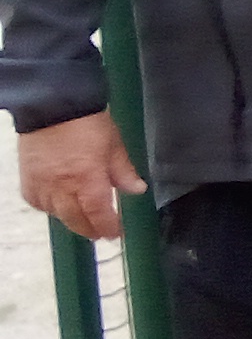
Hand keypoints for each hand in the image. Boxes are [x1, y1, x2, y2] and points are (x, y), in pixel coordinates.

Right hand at [18, 108, 143, 240]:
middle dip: (90, 230)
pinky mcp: (26, 179)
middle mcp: (61, 185)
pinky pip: (37, 203)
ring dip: (71, 220)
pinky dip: (49, 208)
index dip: (107, 226)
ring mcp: (41, 183)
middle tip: (102, 233)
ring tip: (84, 220)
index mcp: (87, 177)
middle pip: (75, 219)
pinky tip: (60, 206)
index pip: (97, 213)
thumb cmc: (87, 122)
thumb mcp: (114, 145)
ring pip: (55, 214)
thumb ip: (124, 171)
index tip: (116, 233)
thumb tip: (137, 190)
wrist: (54, 105)